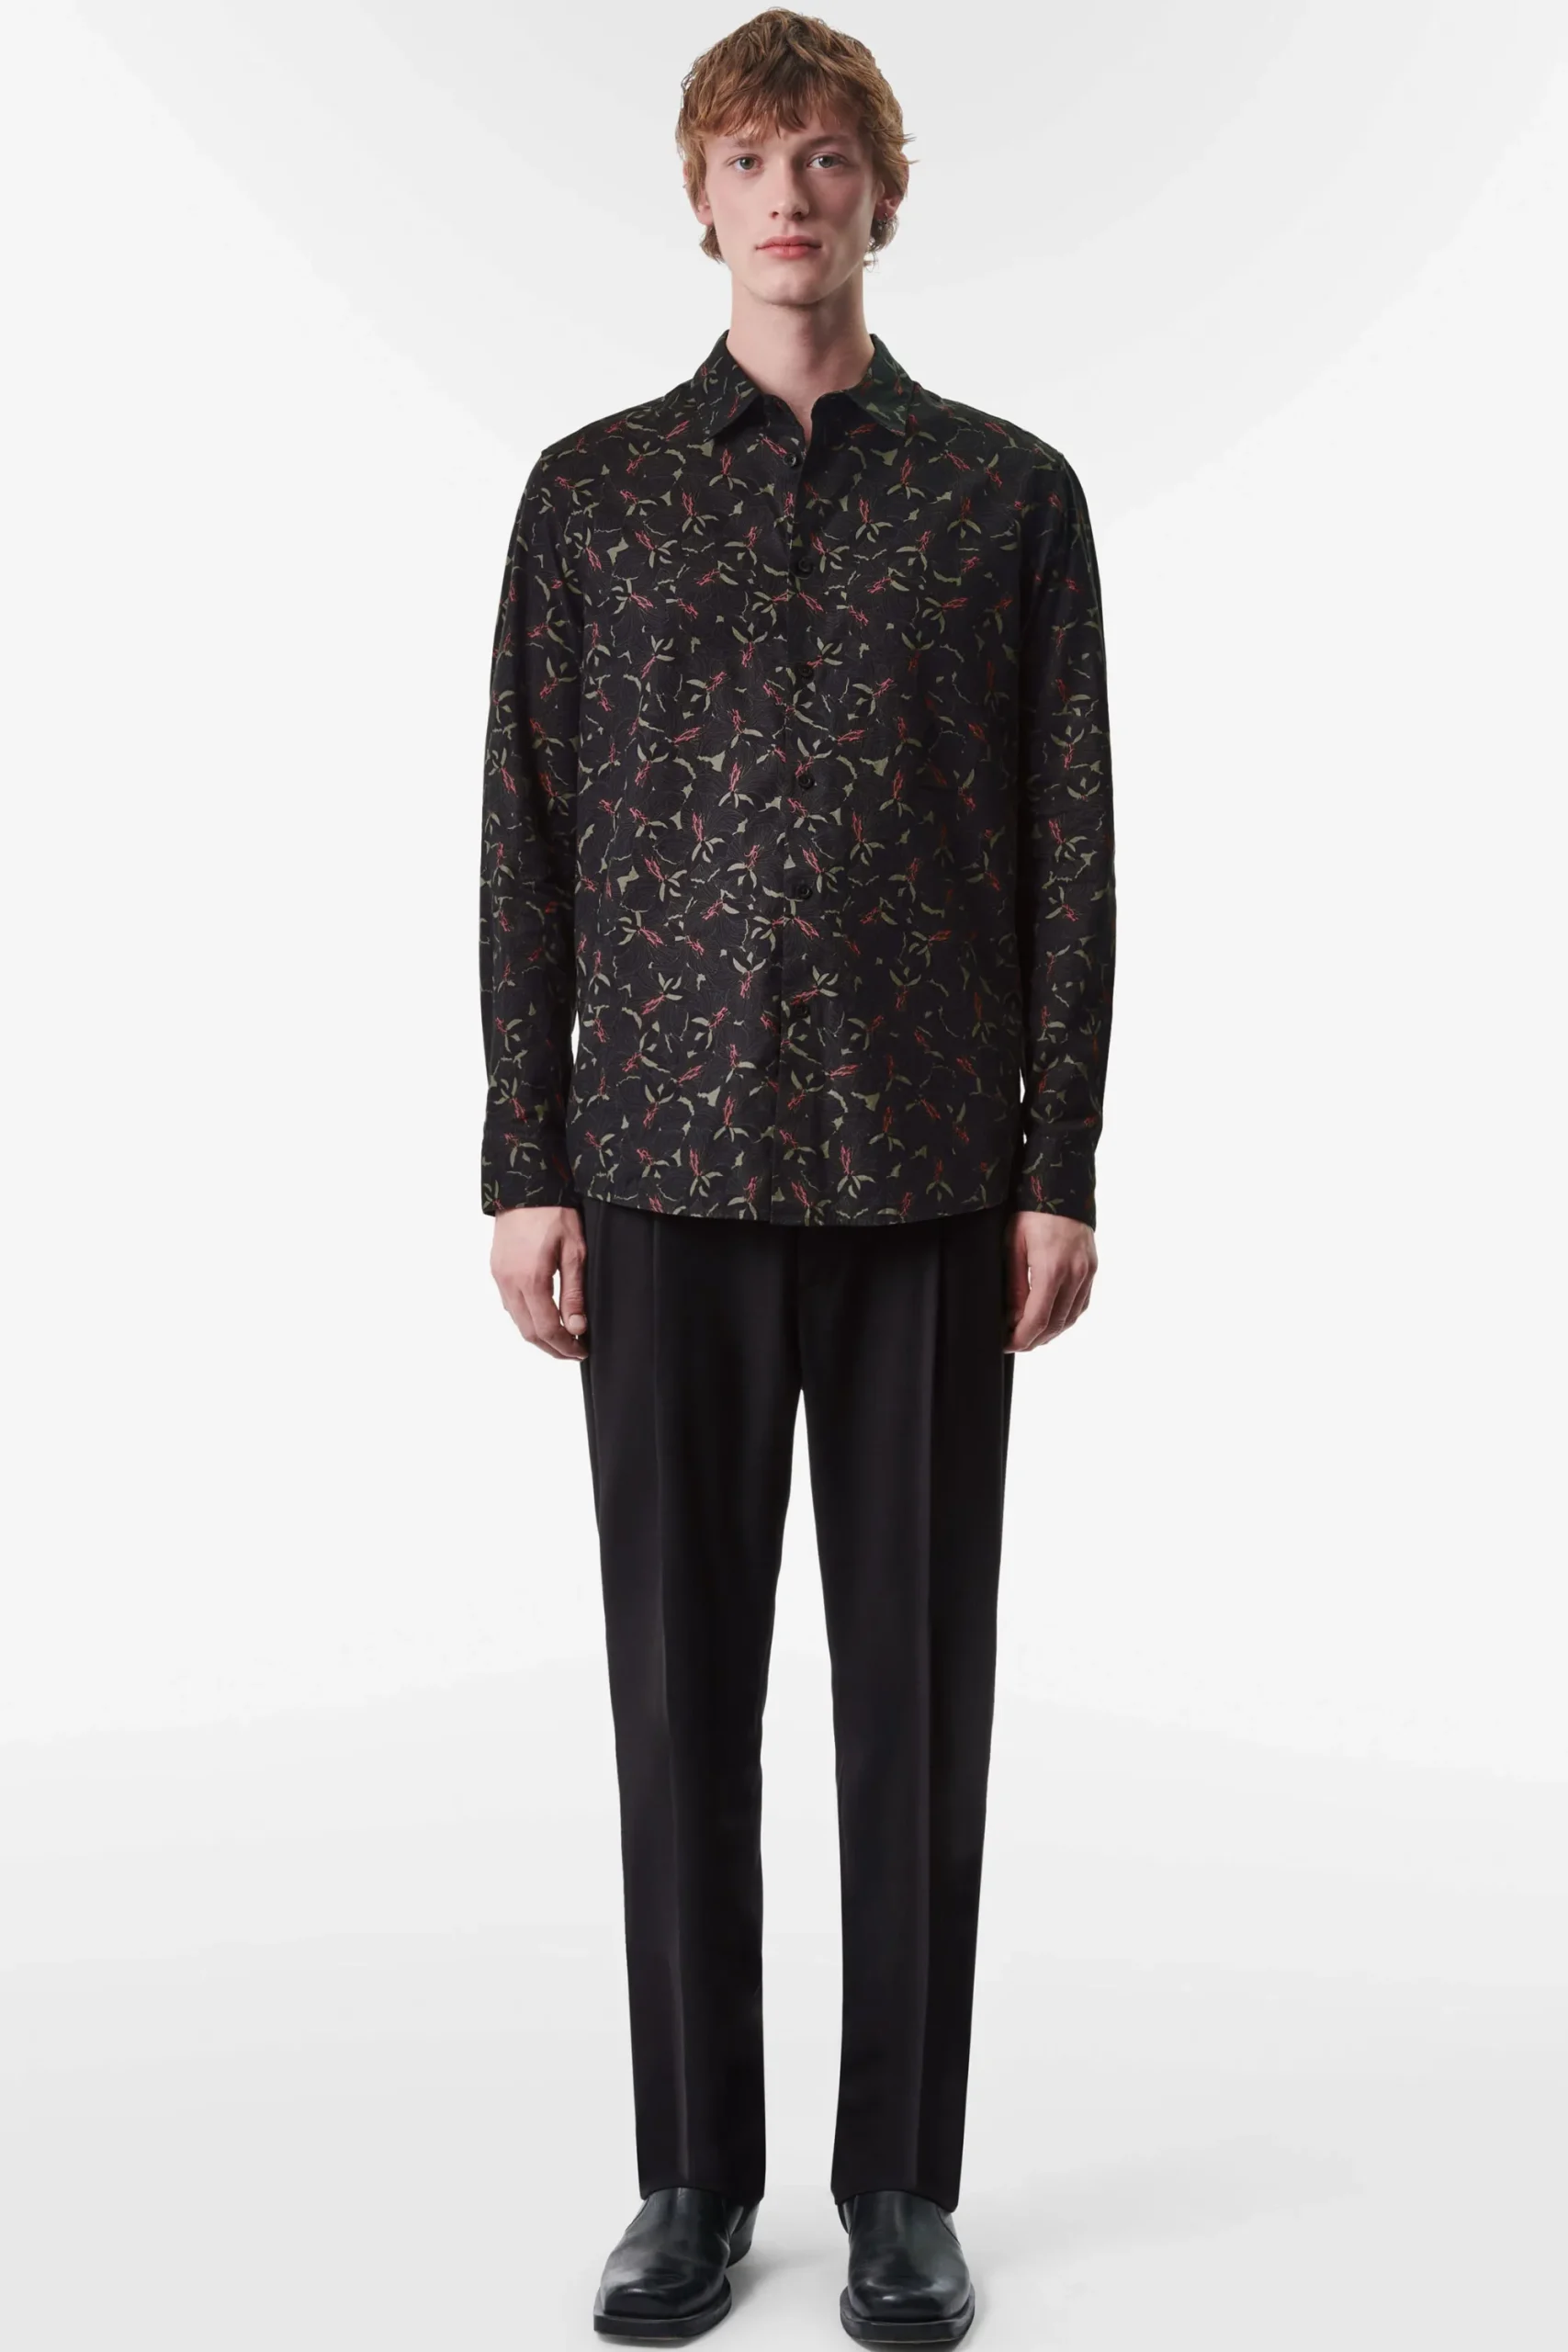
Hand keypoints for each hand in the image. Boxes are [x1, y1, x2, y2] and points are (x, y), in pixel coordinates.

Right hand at [490, 1203, 588, 1359]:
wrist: (525, 1187)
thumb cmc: (554, 1213)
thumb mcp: (574, 1252)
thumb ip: (574, 1293)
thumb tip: (577, 1327)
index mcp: (530, 1279)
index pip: (547, 1329)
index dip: (565, 1346)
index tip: (582, 1350)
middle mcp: (509, 1283)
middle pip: (529, 1332)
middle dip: (552, 1348)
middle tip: (575, 1351)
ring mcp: (500, 1277)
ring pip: (517, 1321)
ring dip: (539, 1335)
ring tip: (563, 1337)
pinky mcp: (497, 1271)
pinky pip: (510, 1305)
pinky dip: (527, 1319)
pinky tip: (544, 1316)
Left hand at [1004, 1210, 1096, 1351]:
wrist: (1061, 1188)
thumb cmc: (1031, 1213)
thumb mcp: (1013, 1246)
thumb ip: (1014, 1284)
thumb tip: (1011, 1317)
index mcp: (1052, 1270)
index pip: (1038, 1319)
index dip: (1022, 1338)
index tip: (1007, 1344)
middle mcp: (1075, 1275)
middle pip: (1056, 1324)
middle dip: (1034, 1339)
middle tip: (1015, 1344)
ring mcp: (1087, 1272)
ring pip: (1071, 1317)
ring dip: (1051, 1332)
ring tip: (1032, 1336)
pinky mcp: (1092, 1268)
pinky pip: (1081, 1303)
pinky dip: (1066, 1317)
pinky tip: (1052, 1319)